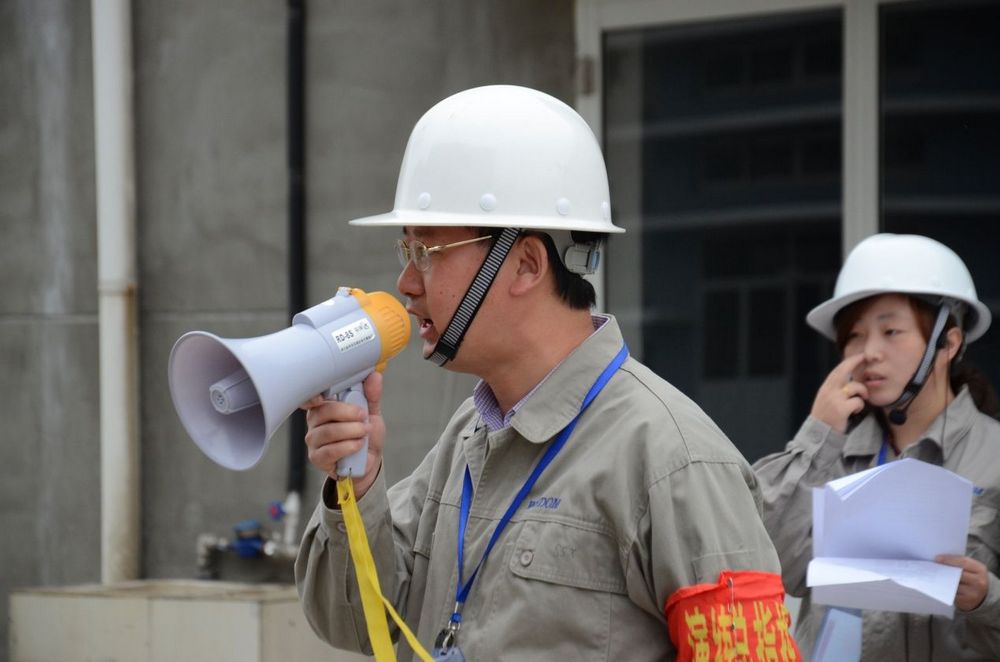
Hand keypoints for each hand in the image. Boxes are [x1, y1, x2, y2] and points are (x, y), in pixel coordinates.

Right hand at [300, 371, 384, 498]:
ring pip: (328, 432)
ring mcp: (314, 440)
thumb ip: (372, 395)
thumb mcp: (372, 412)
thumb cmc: (365, 434)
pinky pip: (330, 451)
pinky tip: (359, 445)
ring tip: (365, 432)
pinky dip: (348, 446)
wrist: (370, 460)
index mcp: (324, 405)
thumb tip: (375, 376)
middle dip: (347, 412)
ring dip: (351, 431)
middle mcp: (315, 421)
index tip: (323, 397)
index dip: (313, 396)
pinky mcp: (317, 458)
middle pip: (323, 411)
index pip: (310, 397)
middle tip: (363, 416)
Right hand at [810, 354, 869, 432]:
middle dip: (856, 362)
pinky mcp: (841, 409)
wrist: (819, 433)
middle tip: (866, 358)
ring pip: (856, 387)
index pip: (838, 369)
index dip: (850, 361)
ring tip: (859, 402)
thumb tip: (849, 380)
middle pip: (844, 370)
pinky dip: (859, 407)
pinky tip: (854, 413)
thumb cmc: (825, 417)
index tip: (860, 356)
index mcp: (826, 387)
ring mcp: (835, 399)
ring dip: (862, 394)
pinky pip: (858, 402)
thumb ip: (835, 389)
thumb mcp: (826, 399)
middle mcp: (829, 390)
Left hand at [936, 554, 989, 610]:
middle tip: (932, 567)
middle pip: (958, 574)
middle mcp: (979, 581)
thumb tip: (939, 559)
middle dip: (944, 570)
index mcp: (980, 569)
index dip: (949, 559)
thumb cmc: (972, 577)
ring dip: (942, 580)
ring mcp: (973, 593)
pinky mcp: (966, 602)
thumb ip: (959, 563)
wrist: (982, 595)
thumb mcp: (971, 568)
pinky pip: (952, 594)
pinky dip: (944, 590)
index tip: (936, 558)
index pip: (963, 562)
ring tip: (932, 576)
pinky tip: (937, 585)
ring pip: (953, 585)